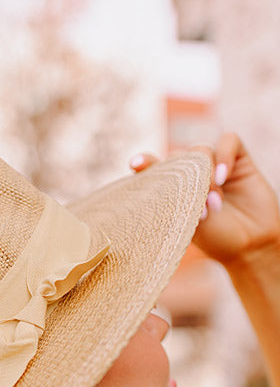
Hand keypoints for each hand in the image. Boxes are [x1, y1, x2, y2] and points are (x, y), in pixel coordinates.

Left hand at [129, 132, 279, 268]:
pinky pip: (228, 141)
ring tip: (213, 201)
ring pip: (201, 149)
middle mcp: (192, 174)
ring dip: (205, 173)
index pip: (156, 168)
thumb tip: (156, 180)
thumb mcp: (187, 221)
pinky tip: (224, 176)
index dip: (145, 163)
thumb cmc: (217, 239)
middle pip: (178, 156)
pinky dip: (224, 155)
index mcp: (174, 189)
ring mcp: (215, 165)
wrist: (251, 245)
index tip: (135, 164)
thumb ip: (172, 199)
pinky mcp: (238, 159)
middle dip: (184, 178)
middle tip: (197, 208)